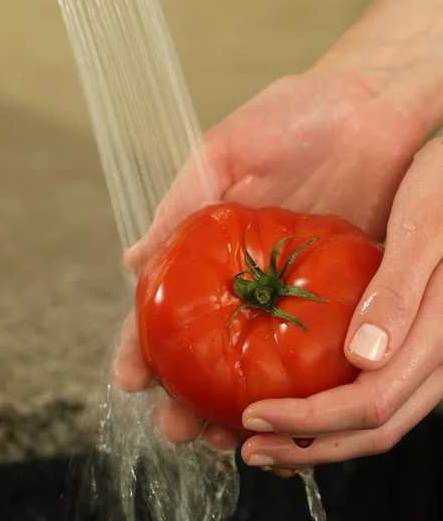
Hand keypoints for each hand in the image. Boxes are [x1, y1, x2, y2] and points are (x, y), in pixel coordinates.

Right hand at [114, 67, 423, 458]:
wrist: (372, 104)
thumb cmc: (296, 113)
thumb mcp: (227, 148)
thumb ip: (182, 202)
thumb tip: (131, 260)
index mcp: (214, 244)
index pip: (168, 304)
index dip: (144, 343)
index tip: (131, 380)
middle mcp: (249, 274)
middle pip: (209, 346)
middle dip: (187, 392)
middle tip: (178, 428)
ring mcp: (295, 288)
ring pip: (258, 360)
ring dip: (237, 403)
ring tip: (224, 438)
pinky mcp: (341, 290)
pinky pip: (317, 346)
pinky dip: (301, 385)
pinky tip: (290, 414)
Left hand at [241, 136, 442, 473]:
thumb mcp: (425, 227)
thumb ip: (400, 289)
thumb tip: (364, 357)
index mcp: (438, 335)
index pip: (373, 404)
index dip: (311, 422)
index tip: (254, 418)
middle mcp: (435, 356)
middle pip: (373, 428)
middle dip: (307, 445)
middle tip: (250, 448)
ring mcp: (425, 352)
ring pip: (376, 418)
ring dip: (318, 437)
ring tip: (265, 438)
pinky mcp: (410, 341)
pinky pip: (375, 391)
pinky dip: (332, 411)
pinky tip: (298, 401)